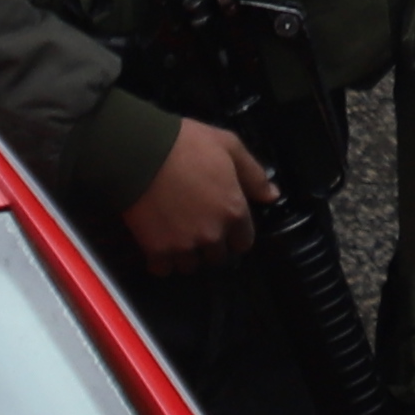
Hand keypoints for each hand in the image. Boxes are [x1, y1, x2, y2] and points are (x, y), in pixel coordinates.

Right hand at [119, 115, 273, 268]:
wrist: (142, 154)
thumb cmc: (188, 145)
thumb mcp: (230, 147)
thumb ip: (253, 174)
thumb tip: (272, 195)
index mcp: (233, 211)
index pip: (243, 242)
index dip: (235, 234)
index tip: (224, 225)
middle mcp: (212, 234)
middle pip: (217, 257)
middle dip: (211, 246)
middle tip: (198, 227)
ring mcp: (184, 245)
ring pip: (190, 266)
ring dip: (187, 255)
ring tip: (178, 237)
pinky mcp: (157, 250)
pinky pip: (163, 269)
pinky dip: (161, 262)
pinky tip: (159, 246)